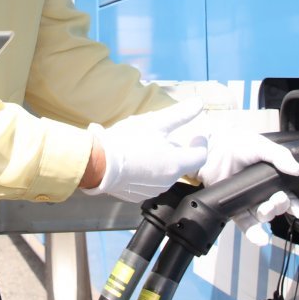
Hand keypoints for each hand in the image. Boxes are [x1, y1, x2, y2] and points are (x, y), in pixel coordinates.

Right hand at [80, 100, 209, 201]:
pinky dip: (146, 172)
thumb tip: (199, 103)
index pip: (200, 157)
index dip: (200, 144)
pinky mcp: (136, 195)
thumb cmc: (127, 141)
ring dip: (160, 161)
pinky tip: (133, 160)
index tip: (197, 136)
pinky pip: (148, 182)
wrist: (98, 163)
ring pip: (164, 173)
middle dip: (175, 150)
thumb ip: (180, 114)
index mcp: (176, 164)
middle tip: (163, 136)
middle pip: (180, 164)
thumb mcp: (155, 122)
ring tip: (144, 146)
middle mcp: (168, 181)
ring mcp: (152, 190)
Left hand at [196, 121, 298, 245]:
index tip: (298, 209)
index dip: (294, 204)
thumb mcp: (261, 145)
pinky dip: (254, 233)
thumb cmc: (237, 144)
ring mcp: (248, 201)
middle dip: (279, 206)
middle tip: (275, 200)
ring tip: (263, 211)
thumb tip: (296, 169)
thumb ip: (279, 156)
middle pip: (277, 207)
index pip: (288, 195)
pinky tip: (260, 239)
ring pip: (263, 216)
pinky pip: (246, 224)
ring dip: (267, 217)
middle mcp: (261, 191)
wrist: (211, 149)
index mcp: (272, 178)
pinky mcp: (235, 208)